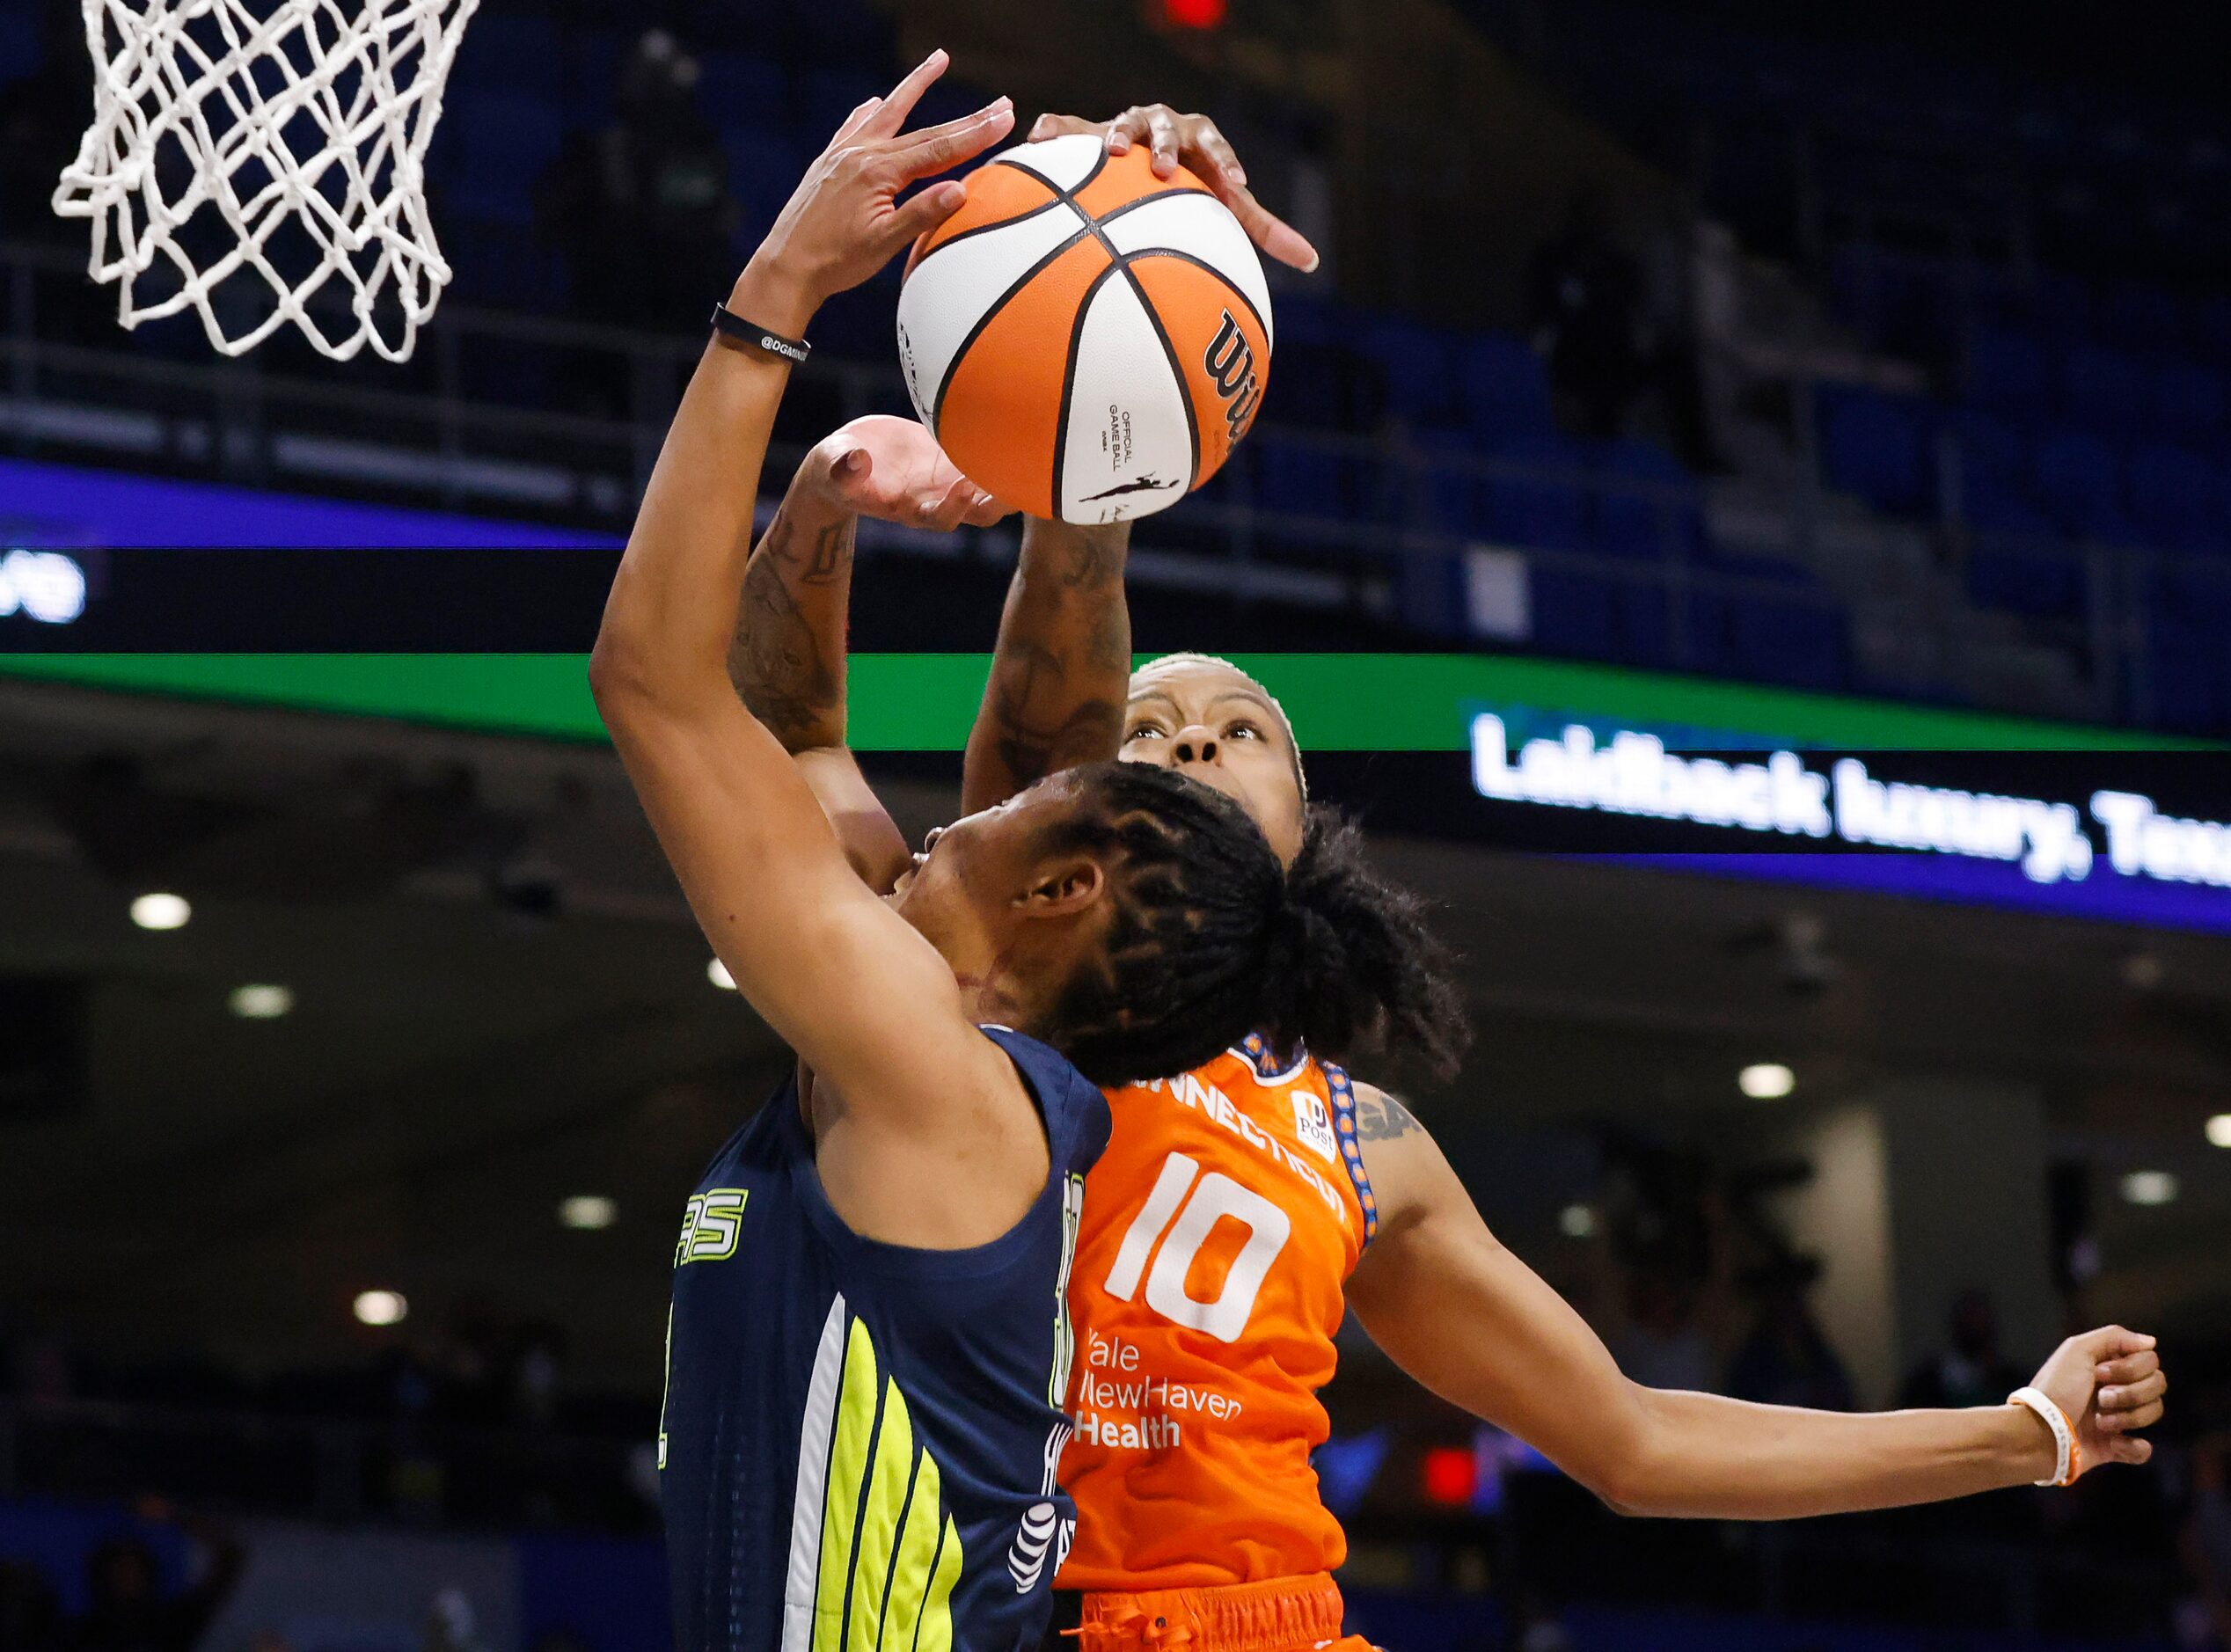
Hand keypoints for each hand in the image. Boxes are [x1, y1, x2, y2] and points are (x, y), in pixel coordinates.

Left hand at [739, 52, 1014, 331]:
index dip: (975, 134)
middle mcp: (861, 154)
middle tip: (1000, 102)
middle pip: (924, 129)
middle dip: (965, 117)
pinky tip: (874, 102)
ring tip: (936, 61)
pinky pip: (854, 127)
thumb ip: (921, 214)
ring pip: (887, 113)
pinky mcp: (828, 163)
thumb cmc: (835, 262)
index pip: (939, 149)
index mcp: (878, 172)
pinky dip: (869, 112)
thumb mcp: (883, 244)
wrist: (785, 268)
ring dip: (914, 87)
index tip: (1005, 117)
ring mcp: (842, 154)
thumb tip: (959, 190)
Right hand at [799, 415, 1008, 530]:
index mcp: (907, 508)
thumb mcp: (832, 465)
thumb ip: (840, 467)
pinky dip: (1003, 455)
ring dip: (1011, 480)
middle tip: (1016, 479)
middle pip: (977, 514)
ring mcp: (949, 483)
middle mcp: (935, 501)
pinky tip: (1021, 432)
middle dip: (998, 501)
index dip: (954, 506)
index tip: (961, 484)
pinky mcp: (955, 462)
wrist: (847, 461)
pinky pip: (986, 464)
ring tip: (1029, 454)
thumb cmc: (835, 467)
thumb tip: (852, 461)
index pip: (939, 518)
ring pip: (990, 492)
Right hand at [1028, 104, 1319, 271]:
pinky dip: (1053, 132)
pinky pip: (1066, 127)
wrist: (1146, 163)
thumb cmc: (1193, 187)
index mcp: (1198, 138)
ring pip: (1120, 122)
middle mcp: (1161, 124)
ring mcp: (1123, 125)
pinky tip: (1035, 141)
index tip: (1234, 186)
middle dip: (1165, 143)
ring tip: (1109, 152)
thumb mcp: (1226, 204)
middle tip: (1162, 169)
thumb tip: (1311, 260)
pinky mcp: (1086, 132)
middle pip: (1166, 126)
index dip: (1226, 162)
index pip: (1216, 145)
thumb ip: (1263, 227)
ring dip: (1115, 133)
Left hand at [2028, 1325, 2165, 1476]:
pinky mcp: (2117, 1447)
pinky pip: (2144, 1449)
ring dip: (2127, 1418)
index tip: (2100, 1373)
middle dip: (2130, 1394)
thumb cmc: (2055, 1388)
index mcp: (2109, 1366)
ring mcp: (2119, 1418)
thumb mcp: (2077, 1350)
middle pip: (2157, 1385)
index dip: (2130, 1369)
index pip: (2149, 1361)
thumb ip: (2114, 1338)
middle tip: (2100, 1398)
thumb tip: (2151, 1342)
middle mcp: (2118, 1389)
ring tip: (2099, 1422)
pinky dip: (2131, 1447)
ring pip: (2153, 1413)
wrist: (2040, 1431)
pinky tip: (2112, 1443)